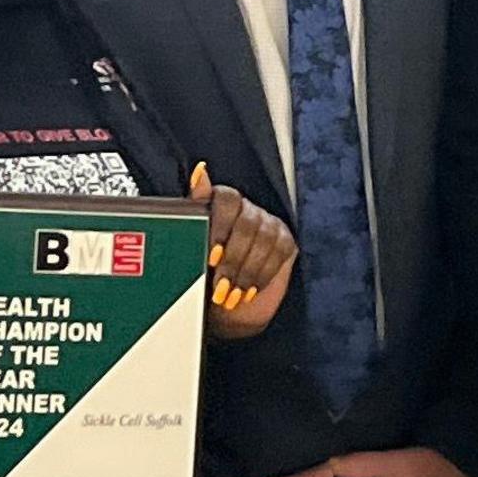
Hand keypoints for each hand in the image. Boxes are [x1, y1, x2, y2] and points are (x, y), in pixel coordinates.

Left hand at [191, 164, 295, 340]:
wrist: (227, 305)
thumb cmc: (206, 274)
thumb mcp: (192, 245)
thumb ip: (195, 209)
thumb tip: (200, 171)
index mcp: (223, 204)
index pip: (228, 199)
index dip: (221, 226)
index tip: (212, 256)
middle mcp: (248, 210)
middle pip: (247, 225)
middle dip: (233, 260)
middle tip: (220, 285)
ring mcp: (269, 224)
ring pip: (264, 241)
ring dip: (246, 272)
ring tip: (231, 294)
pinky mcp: (285, 242)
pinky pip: (280, 254)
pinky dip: (262, 275)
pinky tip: (249, 290)